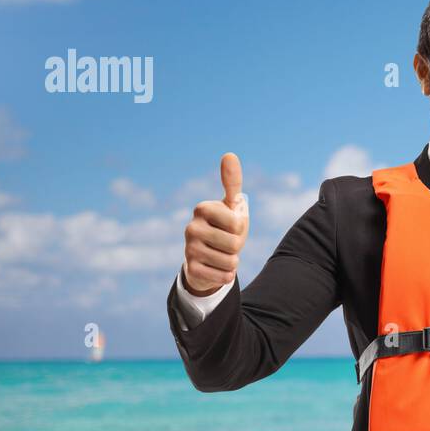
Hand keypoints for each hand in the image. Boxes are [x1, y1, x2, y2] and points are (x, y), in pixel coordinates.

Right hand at [182, 152, 248, 296]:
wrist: (206, 258)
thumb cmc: (224, 228)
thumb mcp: (232, 206)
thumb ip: (232, 182)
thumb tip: (229, 154)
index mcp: (202, 208)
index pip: (237, 222)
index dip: (241, 227)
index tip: (230, 225)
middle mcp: (191, 227)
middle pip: (235, 243)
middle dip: (238, 246)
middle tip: (227, 243)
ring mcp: (189, 249)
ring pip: (231, 261)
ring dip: (233, 261)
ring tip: (221, 254)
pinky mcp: (191, 269)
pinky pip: (224, 276)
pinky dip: (227, 275)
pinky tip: (216, 268)